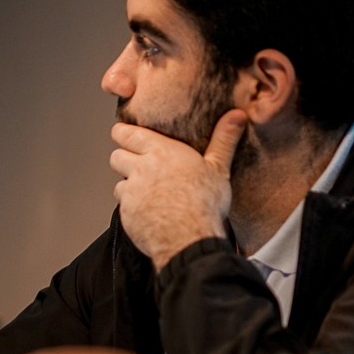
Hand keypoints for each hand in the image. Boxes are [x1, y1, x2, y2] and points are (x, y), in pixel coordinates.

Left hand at [109, 111, 245, 265]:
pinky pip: (122, 207)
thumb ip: (224, 139)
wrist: (189, 238)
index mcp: (161, 151)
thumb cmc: (205, 203)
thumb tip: (237, 115)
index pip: (128, 134)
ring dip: (128, 186)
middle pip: (116, 156)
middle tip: (136, 165)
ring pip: (118, 183)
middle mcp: (141, 168)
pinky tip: (149, 212)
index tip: (123, 134)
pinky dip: (131, 208)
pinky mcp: (127, 213)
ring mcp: (131, 192)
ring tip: (146, 192)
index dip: (123, 133)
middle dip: (123, 158)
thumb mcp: (219, 167)